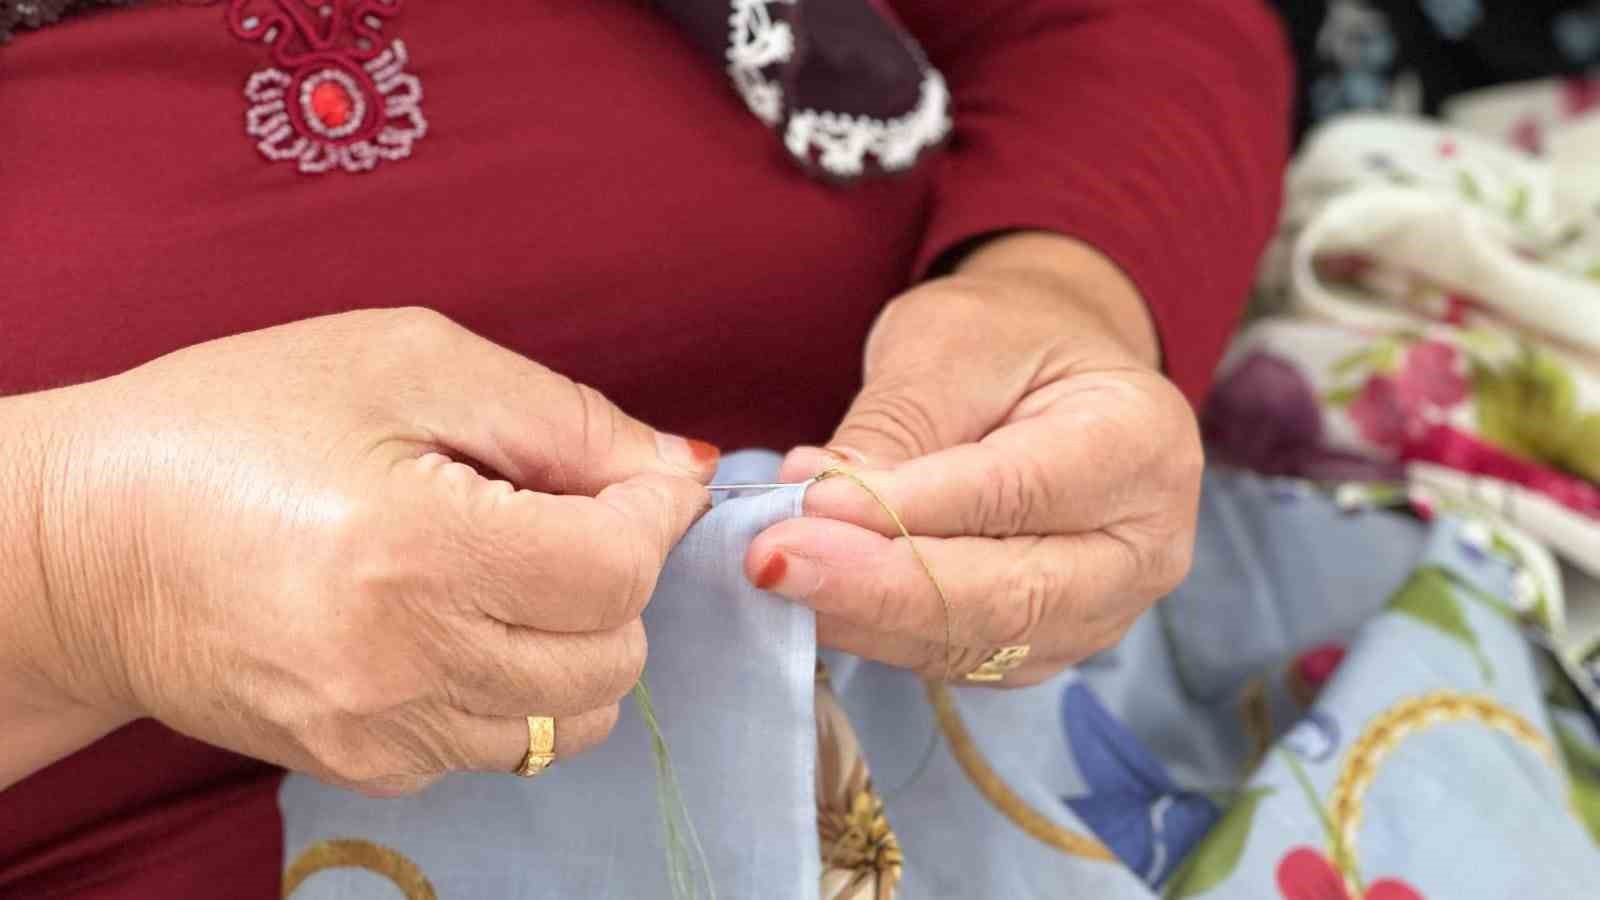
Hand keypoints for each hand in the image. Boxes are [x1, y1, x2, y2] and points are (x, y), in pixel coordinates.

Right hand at [13, 308, 714, 793]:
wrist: (88, 541)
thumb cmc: (236, 422)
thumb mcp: (407, 362)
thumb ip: (562, 417)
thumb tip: (676, 470)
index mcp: (415, 550)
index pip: (617, 571)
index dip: (652, 514)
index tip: (632, 477)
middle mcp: (404, 665)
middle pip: (612, 657)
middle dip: (614, 577)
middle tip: (553, 513)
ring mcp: (382, 733)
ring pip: (571, 719)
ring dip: (573, 640)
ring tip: (502, 568)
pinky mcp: (364, 767)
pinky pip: (500, 743)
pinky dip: (513, 684)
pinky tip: (452, 619)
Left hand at [746, 234, 1202, 685]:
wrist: (1046, 374)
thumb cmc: (1007, 341)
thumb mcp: (949, 344)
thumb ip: (896, 427)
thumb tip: (817, 501)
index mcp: (1141, 442)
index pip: (1020, 494)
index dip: (910, 512)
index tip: (809, 507)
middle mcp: (1143, 545)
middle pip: (1008, 594)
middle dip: (879, 585)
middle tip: (772, 562)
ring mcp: (1102, 610)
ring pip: (976, 641)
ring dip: (865, 617)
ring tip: (777, 575)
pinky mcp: (1045, 645)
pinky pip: (956, 656)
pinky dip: (877, 632)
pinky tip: (813, 597)